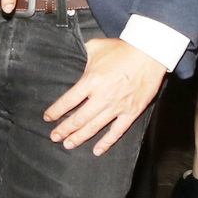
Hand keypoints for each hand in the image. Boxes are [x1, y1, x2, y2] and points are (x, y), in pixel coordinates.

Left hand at [45, 38, 165, 154]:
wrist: (150, 52)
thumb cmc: (123, 49)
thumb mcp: (96, 46)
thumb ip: (82, 53)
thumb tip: (73, 53)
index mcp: (91, 81)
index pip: (68, 101)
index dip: (56, 112)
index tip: (48, 118)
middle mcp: (102, 97)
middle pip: (78, 118)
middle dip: (64, 129)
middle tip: (54, 137)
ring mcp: (117, 106)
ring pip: (94, 127)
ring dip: (79, 137)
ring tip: (68, 144)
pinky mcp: (131, 112)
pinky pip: (117, 131)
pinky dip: (106, 143)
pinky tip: (97, 151)